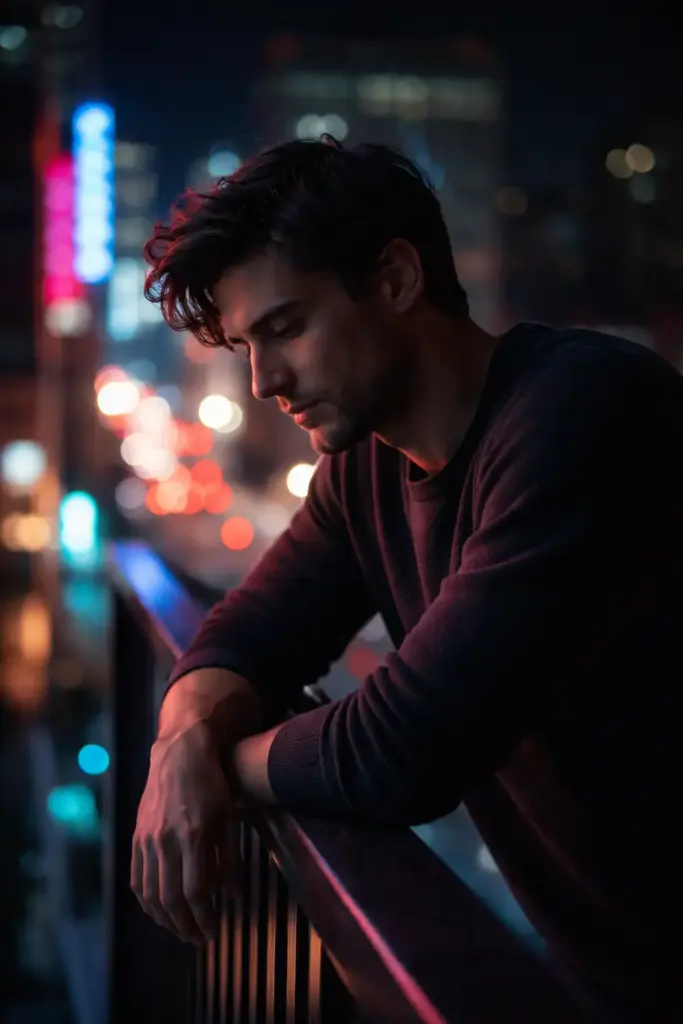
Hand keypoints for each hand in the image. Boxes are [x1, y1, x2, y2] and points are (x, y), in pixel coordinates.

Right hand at [130, 722, 238, 943]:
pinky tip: (160, 911)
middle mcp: (165, 840)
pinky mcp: (136, 837)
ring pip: (150, 894)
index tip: (214, 932)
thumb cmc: (212, 785)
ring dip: (165, 920)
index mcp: (193, 834)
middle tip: (199, 939)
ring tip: (182, 931)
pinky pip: (136, 879)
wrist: (179, 755)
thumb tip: (235, 898)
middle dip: (186, 926)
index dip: (205, 917)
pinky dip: (146, 902)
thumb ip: (231, 859)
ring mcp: (146, 839)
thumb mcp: (229, 817)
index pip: (196, 891)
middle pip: (170, 899)